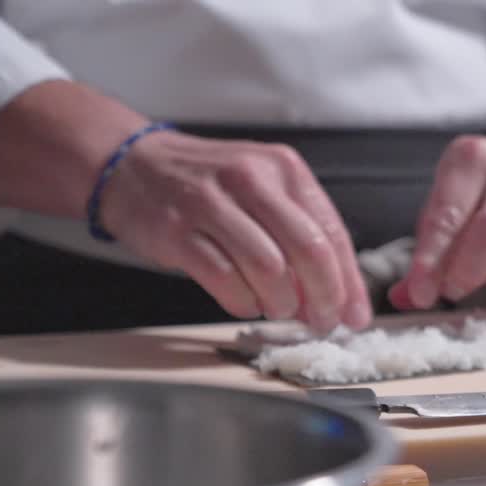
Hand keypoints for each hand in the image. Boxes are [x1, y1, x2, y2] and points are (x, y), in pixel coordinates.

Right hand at [100, 130, 371, 333]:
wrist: (131, 164)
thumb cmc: (209, 186)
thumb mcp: (264, 191)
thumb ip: (302, 236)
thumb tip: (339, 298)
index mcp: (284, 169)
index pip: (331, 232)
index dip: (349, 282)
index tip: (354, 314)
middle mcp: (251, 178)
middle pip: (308, 249)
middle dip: (323, 296)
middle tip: (322, 321)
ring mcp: (211, 202)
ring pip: (268, 268)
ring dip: (280, 302)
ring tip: (277, 309)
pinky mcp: (177, 229)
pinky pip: (224, 278)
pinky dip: (242, 302)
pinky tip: (245, 303)